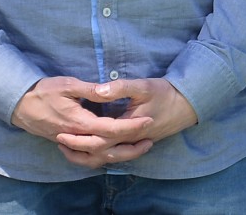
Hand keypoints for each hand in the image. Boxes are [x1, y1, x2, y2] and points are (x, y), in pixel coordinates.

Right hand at [12, 77, 153, 167]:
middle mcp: (77, 137)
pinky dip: (101, 158)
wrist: (19, 105)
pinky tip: (113, 153)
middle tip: (150, 139)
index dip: (131, 126)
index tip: (148, 120)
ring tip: (137, 148)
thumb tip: (109, 90)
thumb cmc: (43, 91)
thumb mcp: (68, 84)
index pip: (111, 129)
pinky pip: (86, 159)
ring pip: (98, 158)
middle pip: (108, 149)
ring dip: (119, 156)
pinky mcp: (68, 144)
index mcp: (80, 122)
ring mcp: (72, 143)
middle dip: (131, 146)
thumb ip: (90, 89)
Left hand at [58, 78, 197, 168]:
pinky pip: (113, 156)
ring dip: (86, 156)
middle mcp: (128, 141)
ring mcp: (132, 144)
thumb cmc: (165, 94)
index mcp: (127, 127)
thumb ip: (120, 88)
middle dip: (77, 149)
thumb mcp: (143, 86)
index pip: (99, 136)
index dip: (79, 136)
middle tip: (59, 140)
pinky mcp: (135, 144)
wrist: (186, 105)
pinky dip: (98, 156)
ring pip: (106, 158)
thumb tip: (99, 90)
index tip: (61, 132)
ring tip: (69, 149)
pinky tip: (90, 149)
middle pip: (99, 152)